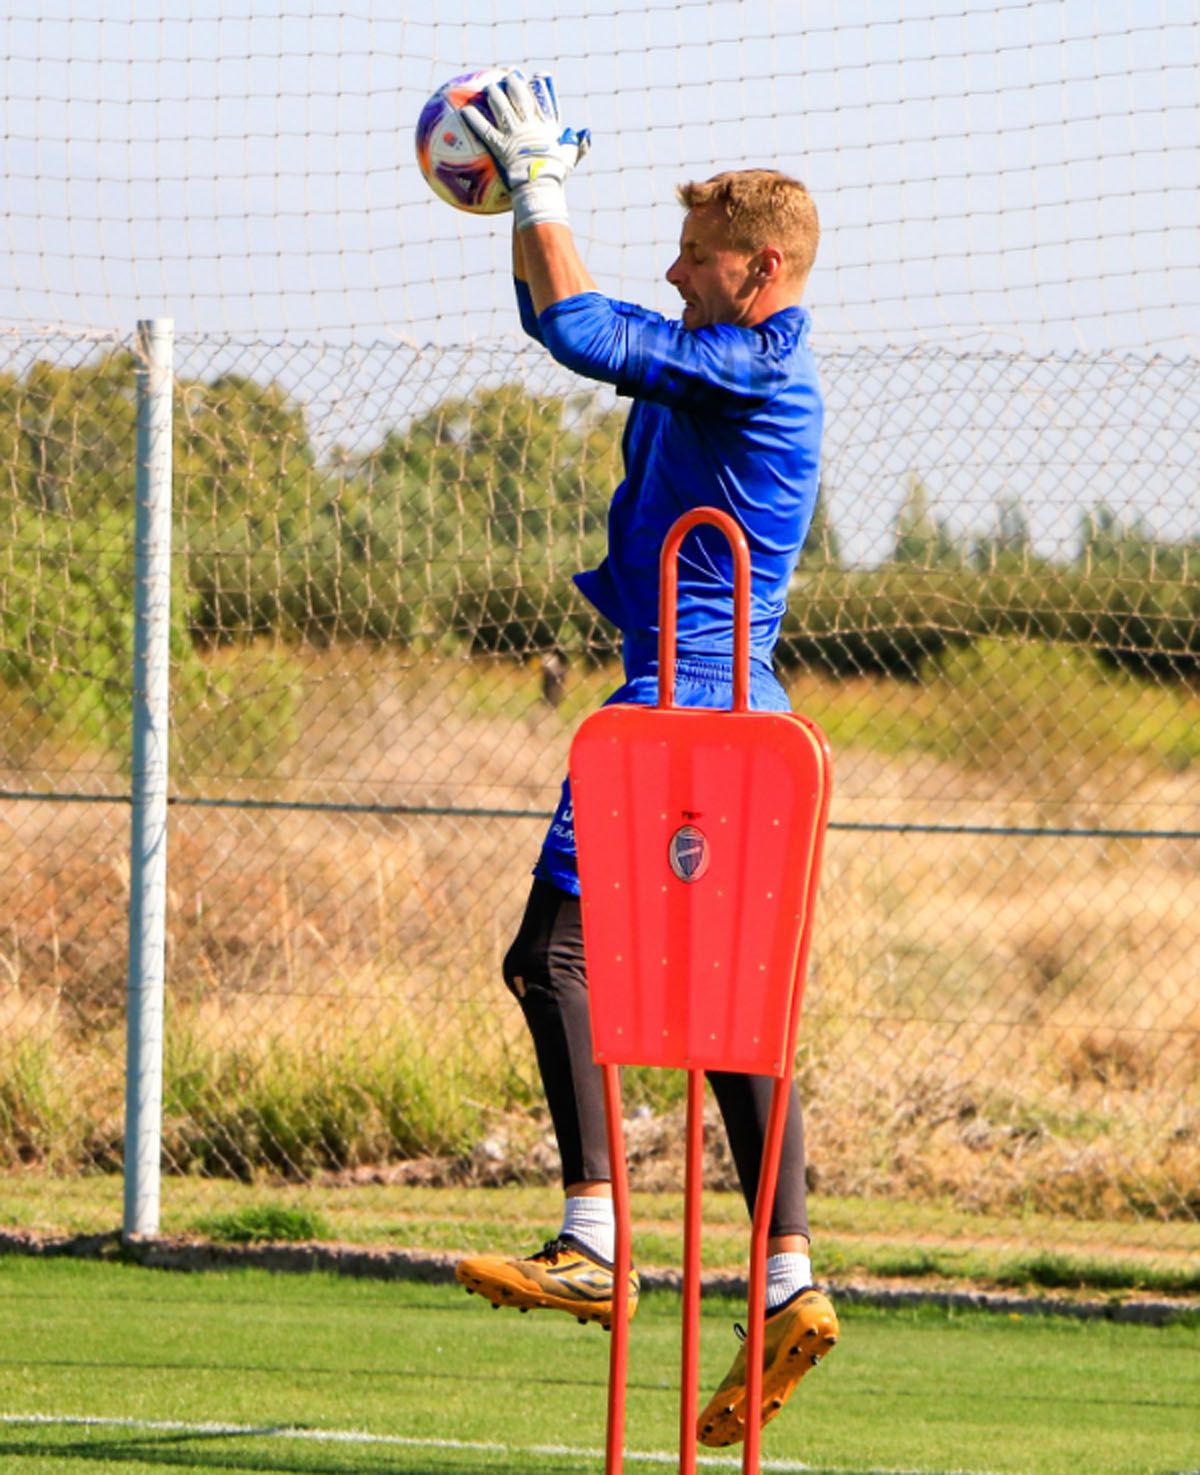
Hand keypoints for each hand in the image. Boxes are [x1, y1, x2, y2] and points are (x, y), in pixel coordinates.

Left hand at [461, 71, 589, 228]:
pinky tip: (464, 111)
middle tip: (508, 74)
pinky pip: (484, 130)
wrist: (540, 185)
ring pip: (501, 108)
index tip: (536, 75)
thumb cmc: (556, 176)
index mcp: (545, 127)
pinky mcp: (499, 146)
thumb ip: (578, 145)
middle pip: (519, 98)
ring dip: (494, 95)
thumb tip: (586, 133)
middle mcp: (528, 126)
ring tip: (488, 86)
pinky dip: (474, 120)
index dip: (538, 86)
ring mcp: (513, 134)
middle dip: (514, 83)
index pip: (542, 101)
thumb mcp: (570, 158)